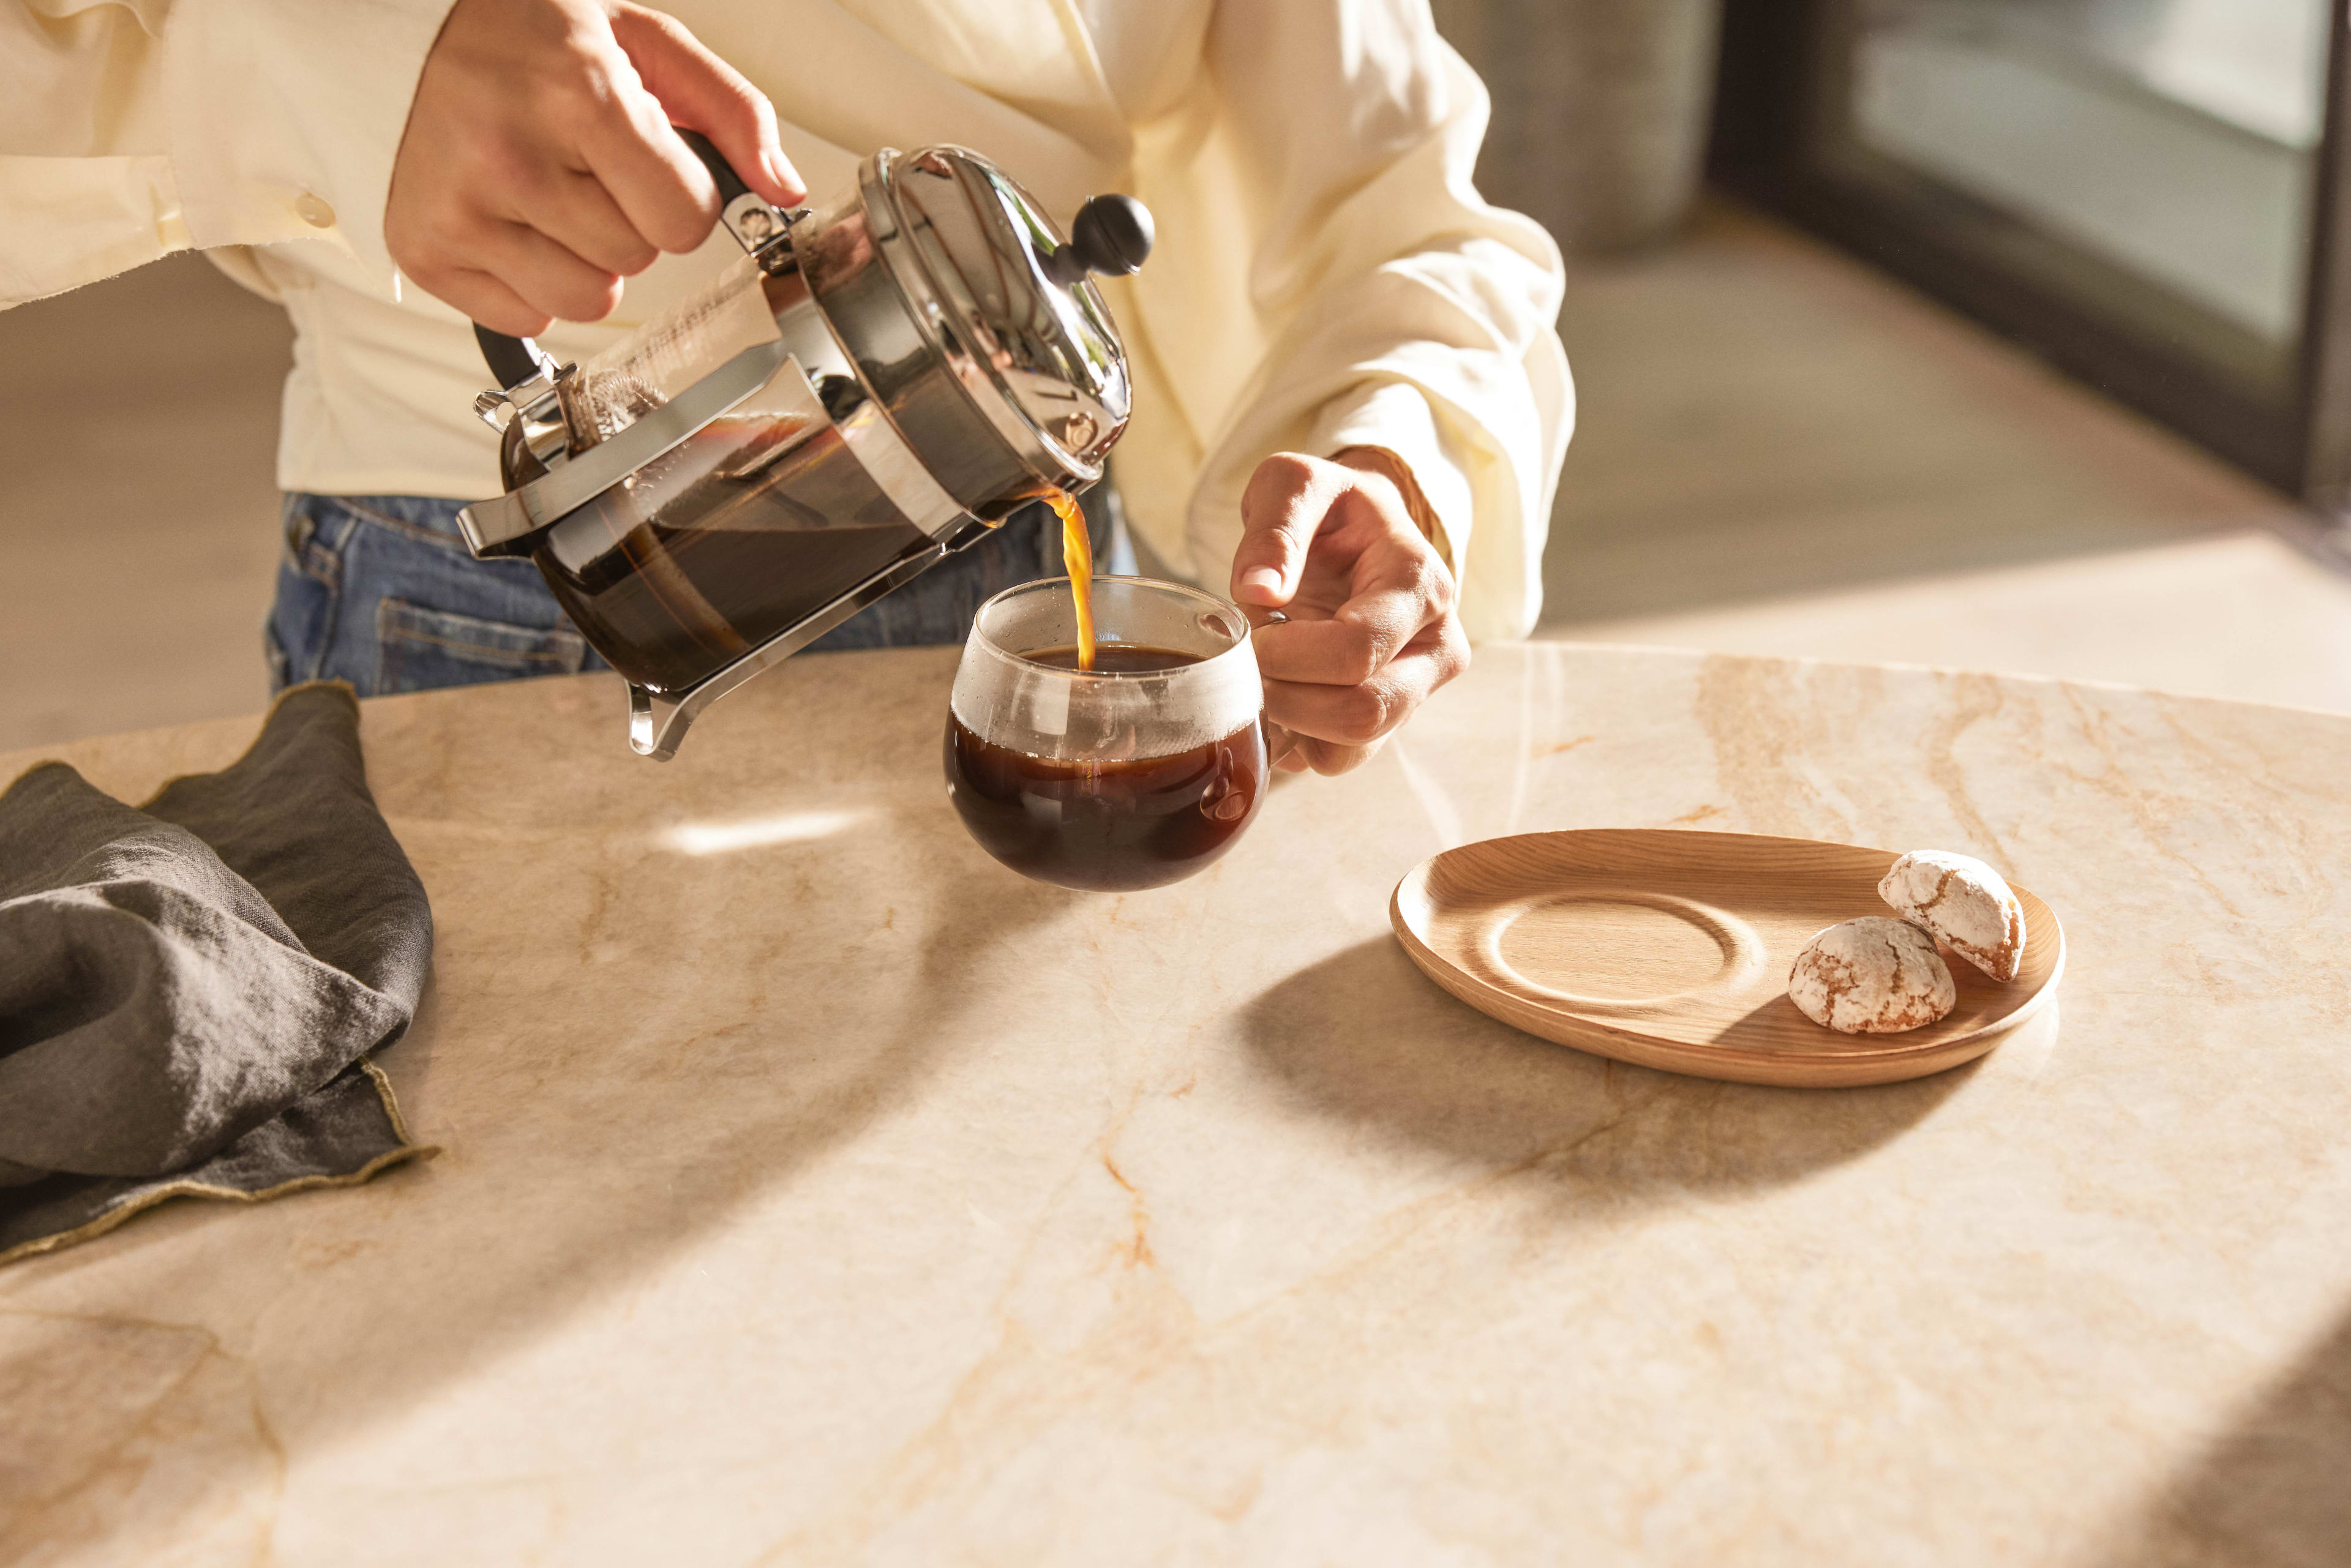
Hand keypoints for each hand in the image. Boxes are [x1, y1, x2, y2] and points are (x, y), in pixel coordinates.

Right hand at [386, 0, 804, 335]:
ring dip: (584, 260)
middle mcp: (509, 155)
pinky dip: (529, 282)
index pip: (685, 221)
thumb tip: (784, 189)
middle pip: (636, 262)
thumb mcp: (645, 42)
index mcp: (576, 96)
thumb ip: (732, 112)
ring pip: (587, 302)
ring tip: (548, 193)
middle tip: (582, 164)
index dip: (681, 196)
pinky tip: (508, 218)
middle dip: (627, 220)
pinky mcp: (423, 248)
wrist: (409, 24)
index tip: (647, 159)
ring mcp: (458, 208)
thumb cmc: (534, 35)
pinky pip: (526, 318)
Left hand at [1229, 449, 1470, 775]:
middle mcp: (1437, 646)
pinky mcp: (1392, 719)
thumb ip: (1275, 526)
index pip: (1358, 649)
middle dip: (1290, 699)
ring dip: (1292, 724)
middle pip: (1364, 712)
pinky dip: (1297, 743)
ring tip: (1266, 678)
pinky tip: (1281, 698)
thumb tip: (1258, 591)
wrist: (1360, 532)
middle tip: (1252, 667)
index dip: (1290, 656)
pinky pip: (1341, 760)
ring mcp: (1419, 690)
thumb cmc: (1330, 508)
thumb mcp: (1293, 483)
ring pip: (1354, 749)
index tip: (1254, 636)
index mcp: (1419, 584)